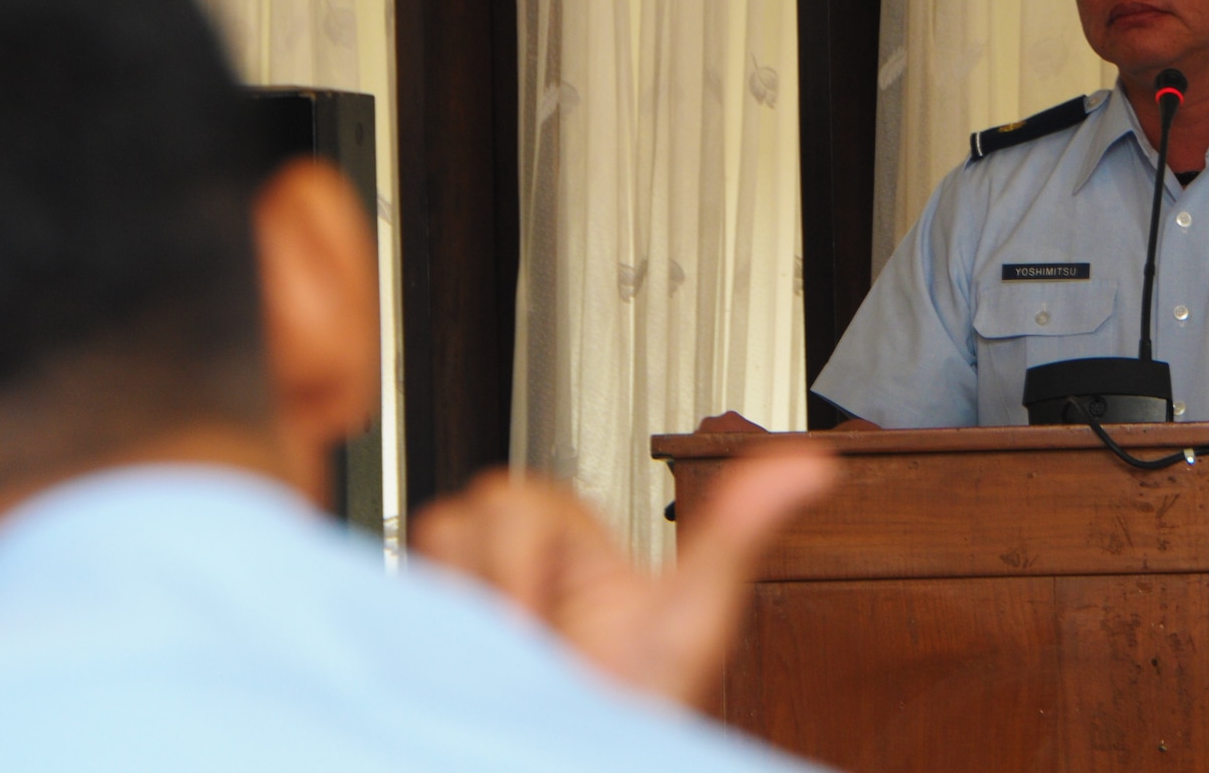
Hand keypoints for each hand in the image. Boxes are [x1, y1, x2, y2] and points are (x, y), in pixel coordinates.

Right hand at [410, 440, 835, 706]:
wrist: (590, 751)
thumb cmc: (639, 695)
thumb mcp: (693, 609)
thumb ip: (738, 528)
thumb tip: (812, 463)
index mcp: (561, 531)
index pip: (513, 501)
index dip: (523, 559)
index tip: (546, 617)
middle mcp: (507, 552)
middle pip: (462, 520)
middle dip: (492, 589)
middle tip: (526, 648)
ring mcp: (465, 590)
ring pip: (428, 556)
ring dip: (463, 614)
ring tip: (505, 664)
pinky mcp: (427, 627)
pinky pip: (395, 597)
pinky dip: (422, 635)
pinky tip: (464, 672)